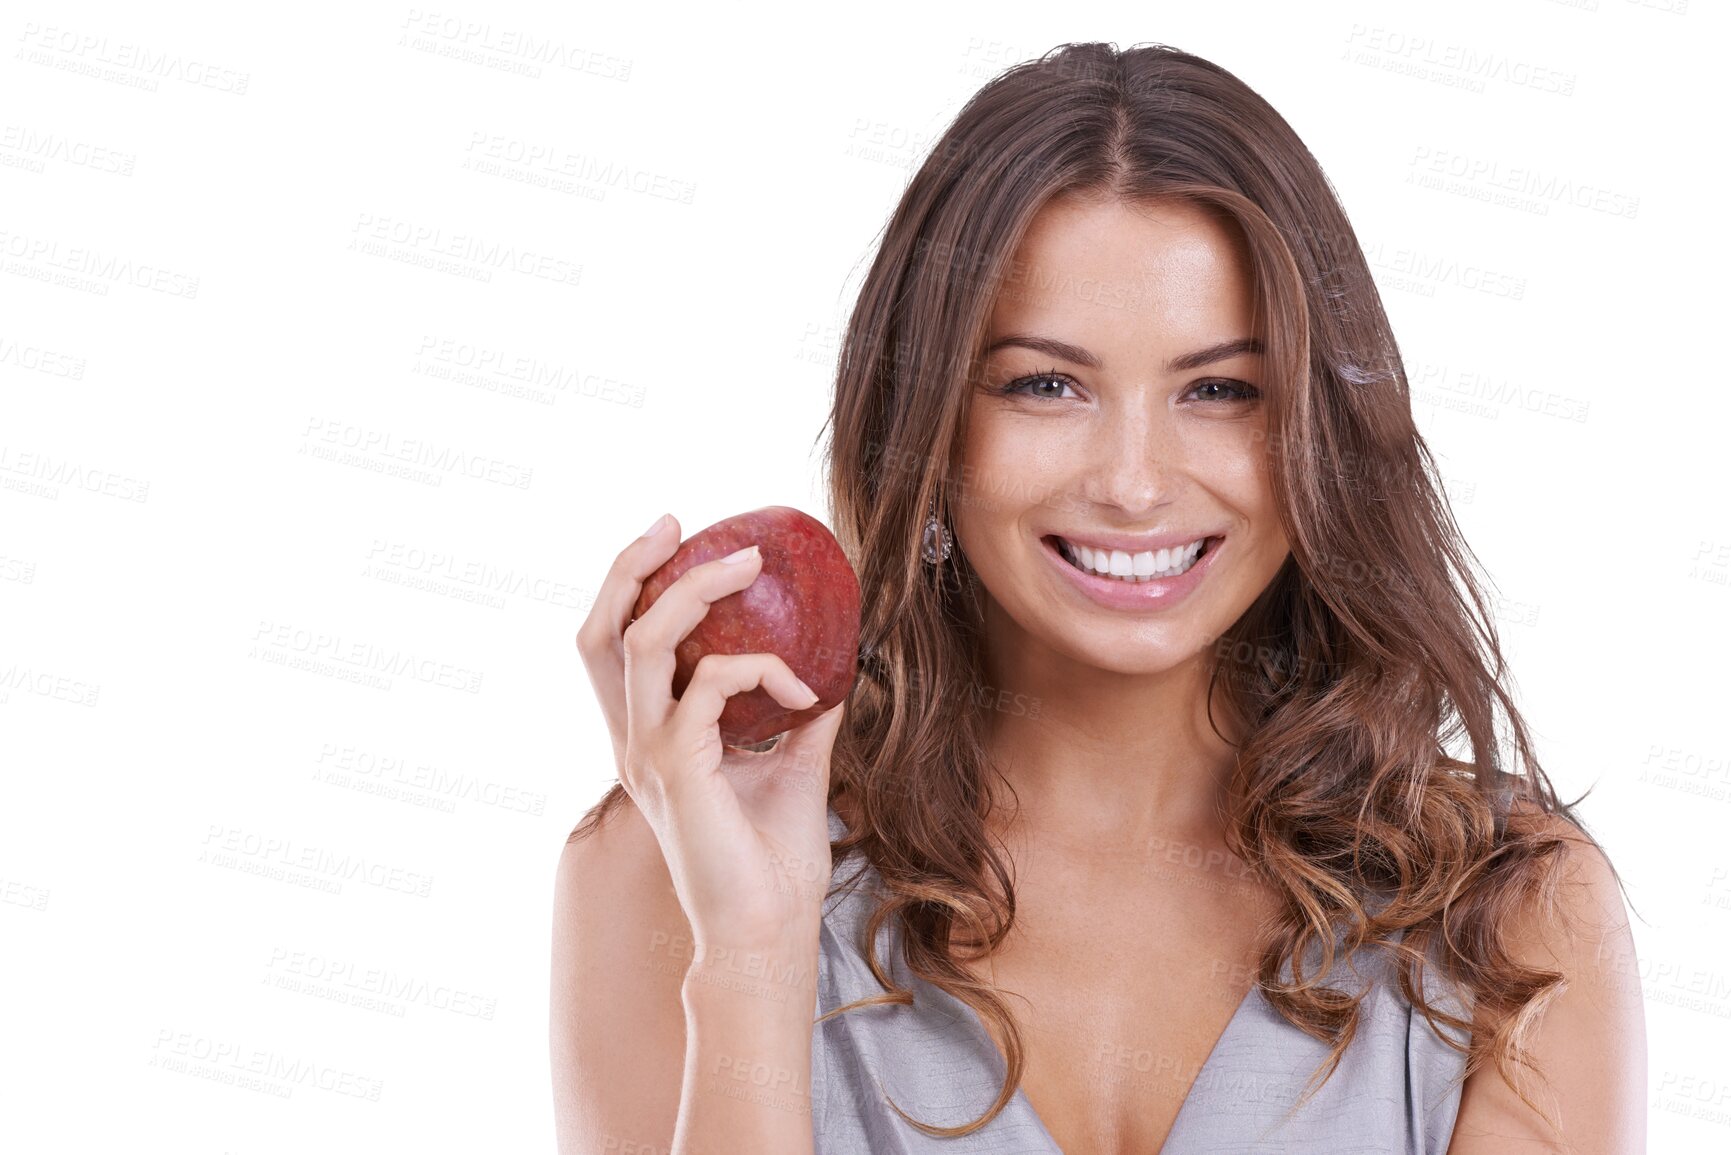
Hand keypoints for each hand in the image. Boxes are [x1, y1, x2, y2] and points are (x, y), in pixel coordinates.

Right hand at [576, 514, 847, 952]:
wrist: (766, 930)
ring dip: (697, 591)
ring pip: (643, 641)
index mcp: (650, 738)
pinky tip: (799, 692)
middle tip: (678, 524)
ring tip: (747, 565)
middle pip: (600, 631)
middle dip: (631, 566)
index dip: (630, 586)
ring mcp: (649, 753)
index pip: (613, 646)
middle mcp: (635, 740)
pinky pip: (708, 684)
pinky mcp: (676, 769)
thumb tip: (832, 672)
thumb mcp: (792, 768)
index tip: (676, 541)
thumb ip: (797, 717)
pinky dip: (759, 670)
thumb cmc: (772, 860)